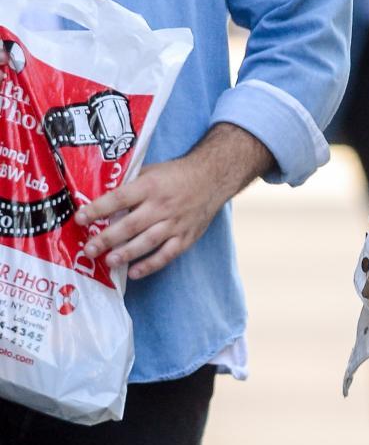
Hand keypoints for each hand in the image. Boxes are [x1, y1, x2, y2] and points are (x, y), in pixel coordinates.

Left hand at [75, 130, 262, 280]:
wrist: (212, 178)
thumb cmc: (176, 174)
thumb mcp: (151, 171)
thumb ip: (130, 184)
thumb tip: (100, 196)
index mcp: (149, 186)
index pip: (118, 198)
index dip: (98, 209)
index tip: (79, 218)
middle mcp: (161, 206)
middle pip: (130, 225)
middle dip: (107, 238)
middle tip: (89, 249)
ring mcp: (175, 223)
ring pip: (147, 242)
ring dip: (126, 253)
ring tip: (109, 262)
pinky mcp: (186, 237)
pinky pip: (167, 254)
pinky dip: (150, 265)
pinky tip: (134, 273)